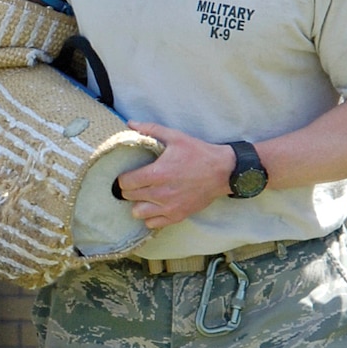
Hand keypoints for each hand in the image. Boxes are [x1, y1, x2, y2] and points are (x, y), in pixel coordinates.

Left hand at [116, 124, 234, 228]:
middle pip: (129, 197)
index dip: (123, 178)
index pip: (125, 183)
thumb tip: (131, 123)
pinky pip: (153, 224)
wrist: (222, 171)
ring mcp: (168, 207)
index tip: (128, 175)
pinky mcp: (177, 216)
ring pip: (137, 213)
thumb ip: (151, 130)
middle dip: (130, 189)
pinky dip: (151, 217)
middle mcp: (160, 193)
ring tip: (144, 196)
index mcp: (157, 173)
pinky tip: (155, 207)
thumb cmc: (198, 153)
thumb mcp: (175, 137)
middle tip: (137, 183)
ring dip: (138, 204)